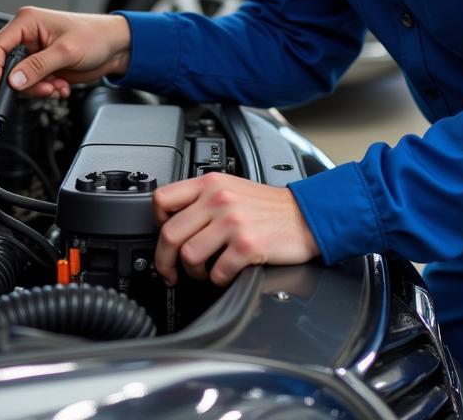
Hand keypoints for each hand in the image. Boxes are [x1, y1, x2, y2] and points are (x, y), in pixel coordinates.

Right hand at [0, 6, 131, 97]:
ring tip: (57, 86)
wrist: (116, 47)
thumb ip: (38, 66)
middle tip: (44, 88)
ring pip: (20, 79)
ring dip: (38, 88)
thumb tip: (14, 79)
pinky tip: (61, 86)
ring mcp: (36, 52)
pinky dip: (46, 90)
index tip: (4, 86)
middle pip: (7, 67)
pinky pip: (33, 84)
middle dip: (25, 82)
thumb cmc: (96, 36)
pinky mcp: (43, 66)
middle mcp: (28, 36)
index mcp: (28, 22)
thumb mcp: (67, 51)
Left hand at [153, 173, 319, 286]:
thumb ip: (203, 198)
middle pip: (169, 234)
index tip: (162, 235)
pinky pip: (217, 272)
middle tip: (169, 271)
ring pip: (188, 255)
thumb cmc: (270, 207)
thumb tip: (172, 221)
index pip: (163, 198)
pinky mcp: (247, 246)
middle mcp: (219, 199)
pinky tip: (226, 274)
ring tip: (204, 272)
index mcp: (211, 183)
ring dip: (193, 272)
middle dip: (164, 260)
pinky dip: (218, 280)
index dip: (156, 222)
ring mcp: (232, 222)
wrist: (307, 216)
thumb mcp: (232, 188)